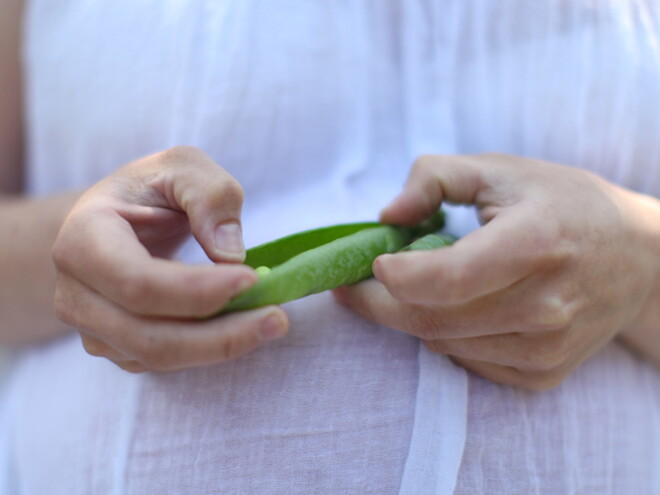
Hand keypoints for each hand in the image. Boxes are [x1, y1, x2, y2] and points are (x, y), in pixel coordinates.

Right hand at [52, 146, 287, 372]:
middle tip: (278, 318)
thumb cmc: (151, 189)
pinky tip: (243, 326)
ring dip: (221, 347)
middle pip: (150, 337)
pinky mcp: (116, 346)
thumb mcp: (182, 167)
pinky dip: (209, 350)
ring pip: (159, 357)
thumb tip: (230, 255)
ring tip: (271, 322)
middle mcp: (76, 294)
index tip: (251, 279)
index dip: (197, 290)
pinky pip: (164, 363)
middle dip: (220, 335)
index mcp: (83, 240)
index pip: (138, 282)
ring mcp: (92, 327)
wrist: (119, 219)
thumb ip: (210, 195)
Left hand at [334, 154, 658, 389]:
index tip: (372, 263)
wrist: (637, 258)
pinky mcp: (544, 373)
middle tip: (354, 286)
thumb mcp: (500, 170)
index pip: (447, 279)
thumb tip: (387, 216)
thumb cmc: (560, 204)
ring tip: (413, 287)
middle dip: (379, 304)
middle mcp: (546, 306)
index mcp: (536, 243)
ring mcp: (547, 348)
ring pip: (442, 344)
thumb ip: (434, 177)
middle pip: (431, 320)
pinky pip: (466, 361)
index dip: (395, 276)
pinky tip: (457, 308)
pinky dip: (445, 335)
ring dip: (411, 317)